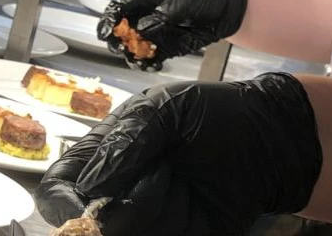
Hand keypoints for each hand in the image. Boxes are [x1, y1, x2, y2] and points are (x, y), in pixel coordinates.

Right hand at [36, 73, 321, 235]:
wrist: (271, 140)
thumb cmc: (218, 114)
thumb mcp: (169, 108)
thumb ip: (128, 138)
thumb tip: (90, 181)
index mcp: (107, 153)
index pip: (60, 185)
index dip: (61, 202)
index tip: (82, 209)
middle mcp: (120, 191)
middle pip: (87, 222)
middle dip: (114, 210)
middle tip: (156, 179)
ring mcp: (147, 220)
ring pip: (123, 234)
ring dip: (148, 213)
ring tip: (180, 182)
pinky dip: (170, 226)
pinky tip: (191, 204)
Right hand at [97, 0, 247, 70]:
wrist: (229, 7)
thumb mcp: (183, 1)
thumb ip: (162, 16)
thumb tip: (143, 30)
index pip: (120, 7)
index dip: (109, 19)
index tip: (106, 32)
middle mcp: (148, 16)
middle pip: (122, 30)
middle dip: (117, 40)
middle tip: (121, 48)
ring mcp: (157, 33)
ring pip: (134, 47)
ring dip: (132, 55)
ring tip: (139, 60)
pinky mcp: (167, 47)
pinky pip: (151, 58)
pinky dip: (148, 64)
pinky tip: (152, 65)